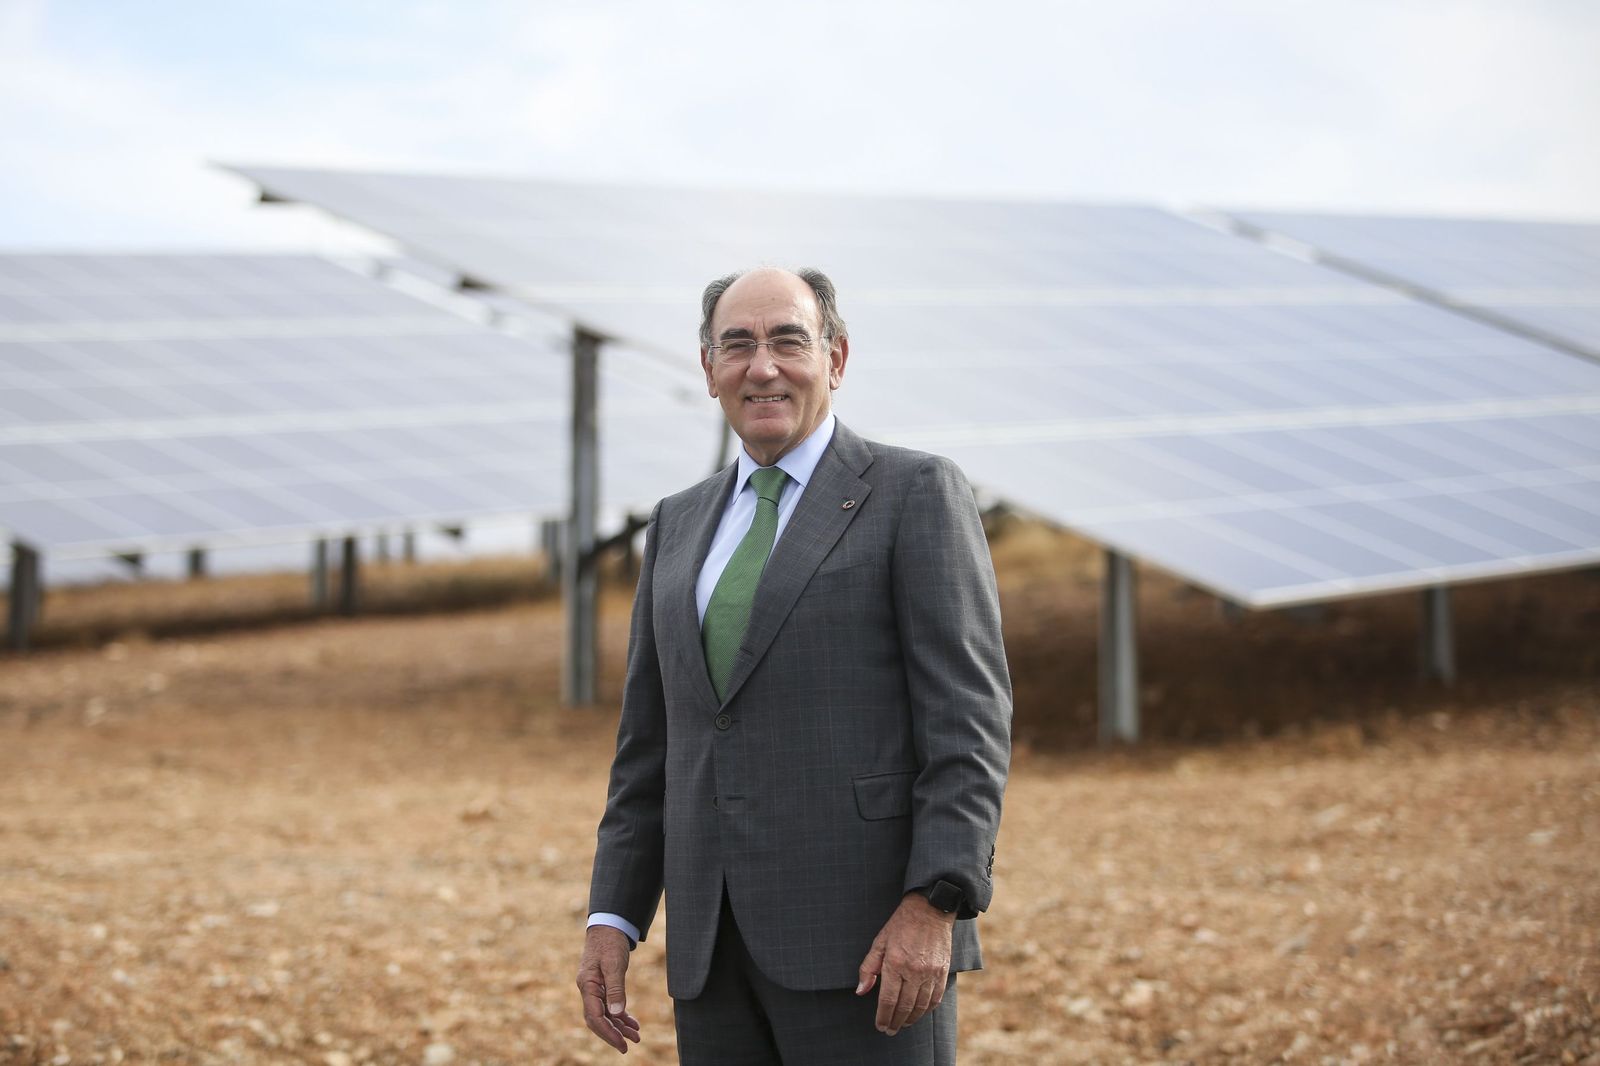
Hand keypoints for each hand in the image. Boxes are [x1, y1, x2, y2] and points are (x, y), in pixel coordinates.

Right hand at [577, 925, 642, 1053]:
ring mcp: (594, 989)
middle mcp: (588, 990)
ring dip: (619, 1026)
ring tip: (636, 1036)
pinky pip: (609, 1006)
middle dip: (612, 1034)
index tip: (622, 1044)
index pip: (595, 1016)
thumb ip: (615, 988)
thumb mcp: (615, 964)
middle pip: (597, 1020)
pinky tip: (632, 1023)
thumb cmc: (610, 942)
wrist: (608, 926)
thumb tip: (617, 1013)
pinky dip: (620, 1015)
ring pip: (605, 1014)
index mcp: (587, 986)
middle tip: (629, 1046)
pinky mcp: (602, 986)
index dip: (608, 1032)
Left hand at [854, 893, 954, 1035]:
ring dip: (911, 1019)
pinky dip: (927, 1010)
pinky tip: (919, 1013)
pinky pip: (935, 998)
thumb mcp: (879, 942)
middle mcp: (913, 971)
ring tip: (902, 1025)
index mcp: (894, 963)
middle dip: (895, 1022)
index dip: (883, 1016)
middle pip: (904, 1006)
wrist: (930, 910)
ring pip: (920, 1006)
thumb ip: (868, 968)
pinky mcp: (942, 971)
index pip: (887, 999)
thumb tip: (861, 992)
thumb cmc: (901, 925)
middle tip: (889, 1030)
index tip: (880, 1026)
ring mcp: (930, 972)